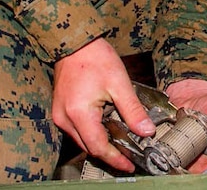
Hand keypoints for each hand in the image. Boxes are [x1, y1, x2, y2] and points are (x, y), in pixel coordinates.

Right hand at [51, 38, 155, 171]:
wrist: (74, 42)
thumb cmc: (95, 58)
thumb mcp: (119, 83)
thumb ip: (133, 110)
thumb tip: (146, 131)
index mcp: (79, 114)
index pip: (98, 147)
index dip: (115, 159)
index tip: (129, 165)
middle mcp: (65, 119)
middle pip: (89, 147)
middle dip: (109, 153)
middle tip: (129, 155)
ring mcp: (60, 115)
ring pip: (82, 140)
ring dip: (100, 143)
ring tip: (121, 142)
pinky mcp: (60, 110)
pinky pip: (77, 130)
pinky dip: (92, 132)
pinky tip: (106, 127)